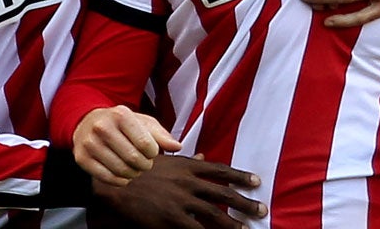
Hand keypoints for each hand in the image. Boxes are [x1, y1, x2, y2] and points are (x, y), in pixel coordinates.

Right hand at [74, 105, 181, 185]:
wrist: (87, 122)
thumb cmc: (120, 123)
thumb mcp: (142, 122)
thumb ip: (160, 134)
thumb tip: (177, 146)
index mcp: (121, 115)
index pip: (145, 143)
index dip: (153, 153)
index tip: (152, 152)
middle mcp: (103, 127)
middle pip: (133, 158)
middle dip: (144, 165)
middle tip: (145, 163)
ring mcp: (90, 143)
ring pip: (120, 169)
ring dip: (133, 174)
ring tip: (134, 168)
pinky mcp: (82, 158)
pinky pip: (106, 178)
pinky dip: (120, 181)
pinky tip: (124, 175)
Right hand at [92, 154, 266, 228]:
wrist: (117, 180)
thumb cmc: (141, 167)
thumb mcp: (166, 159)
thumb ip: (187, 161)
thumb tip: (203, 157)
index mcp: (188, 166)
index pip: (221, 171)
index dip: (241, 176)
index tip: (256, 181)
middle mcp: (189, 182)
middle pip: (224, 194)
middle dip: (245, 203)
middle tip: (262, 210)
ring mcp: (181, 201)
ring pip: (214, 214)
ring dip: (233, 223)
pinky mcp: (171, 219)